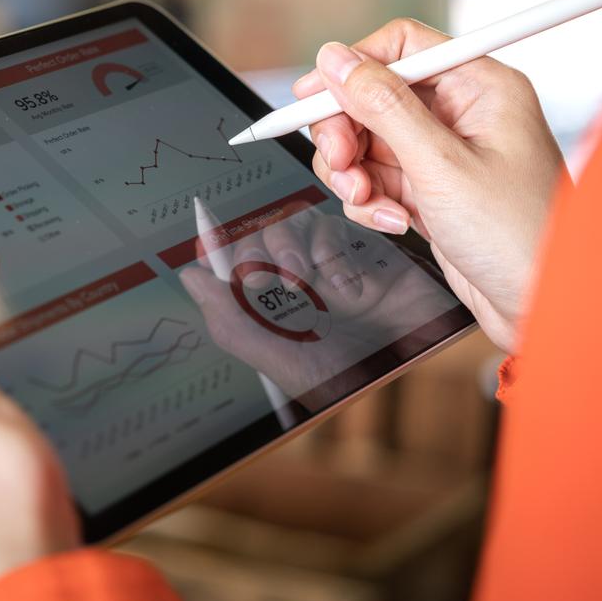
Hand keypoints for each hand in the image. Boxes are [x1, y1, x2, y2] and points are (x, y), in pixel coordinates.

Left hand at [179, 202, 456, 404]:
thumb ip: (230, 318)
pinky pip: (329, 227)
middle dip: (256, 253)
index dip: (217, 252)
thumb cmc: (345, 375)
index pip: (228, 262)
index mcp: (265, 306)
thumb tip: (189, 277)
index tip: (211, 250)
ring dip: (288, 246)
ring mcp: (323, 263)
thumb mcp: (280, 360)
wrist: (412, 369)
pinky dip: (331, 250)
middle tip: (274, 280)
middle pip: (255, 237)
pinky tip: (347, 286)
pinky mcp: (356, 250)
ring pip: (288, 225)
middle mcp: (290, 281)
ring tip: (305, 279)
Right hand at [291, 19, 568, 353]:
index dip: (351, 68)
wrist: (543, 307)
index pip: (401, 47)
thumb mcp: (441, 165)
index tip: (311, 98)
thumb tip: (335, 61)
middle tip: (340, 161)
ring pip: (367, 140)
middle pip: (373, 96)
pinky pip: (376, 178)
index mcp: (480, 88)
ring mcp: (444, 154)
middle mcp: (462, 114)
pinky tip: (392, 221)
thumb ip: (383, 107)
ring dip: (356, 173)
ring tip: (372, 201)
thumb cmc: (521, 237)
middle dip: (347, 132)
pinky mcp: (430, 190)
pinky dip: (370, 200)